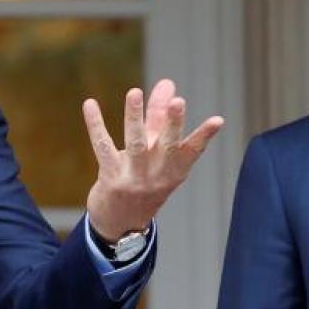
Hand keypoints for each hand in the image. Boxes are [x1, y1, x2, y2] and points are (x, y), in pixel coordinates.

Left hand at [82, 79, 224, 242]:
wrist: (120, 225)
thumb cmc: (142, 180)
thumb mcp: (155, 154)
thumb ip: (160, 117)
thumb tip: (167, 83)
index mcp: (174, 170)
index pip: (192, 150)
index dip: (205, 135)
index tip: (217, 120)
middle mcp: (157, 175)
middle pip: (167, 146)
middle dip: (173, 123)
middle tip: (179, 101)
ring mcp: (134, 178)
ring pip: (136, 144)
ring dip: (135, 117)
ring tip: (135, 92)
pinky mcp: (111, 178)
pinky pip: (103, 147)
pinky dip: (96, 124)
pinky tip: (90, 104)